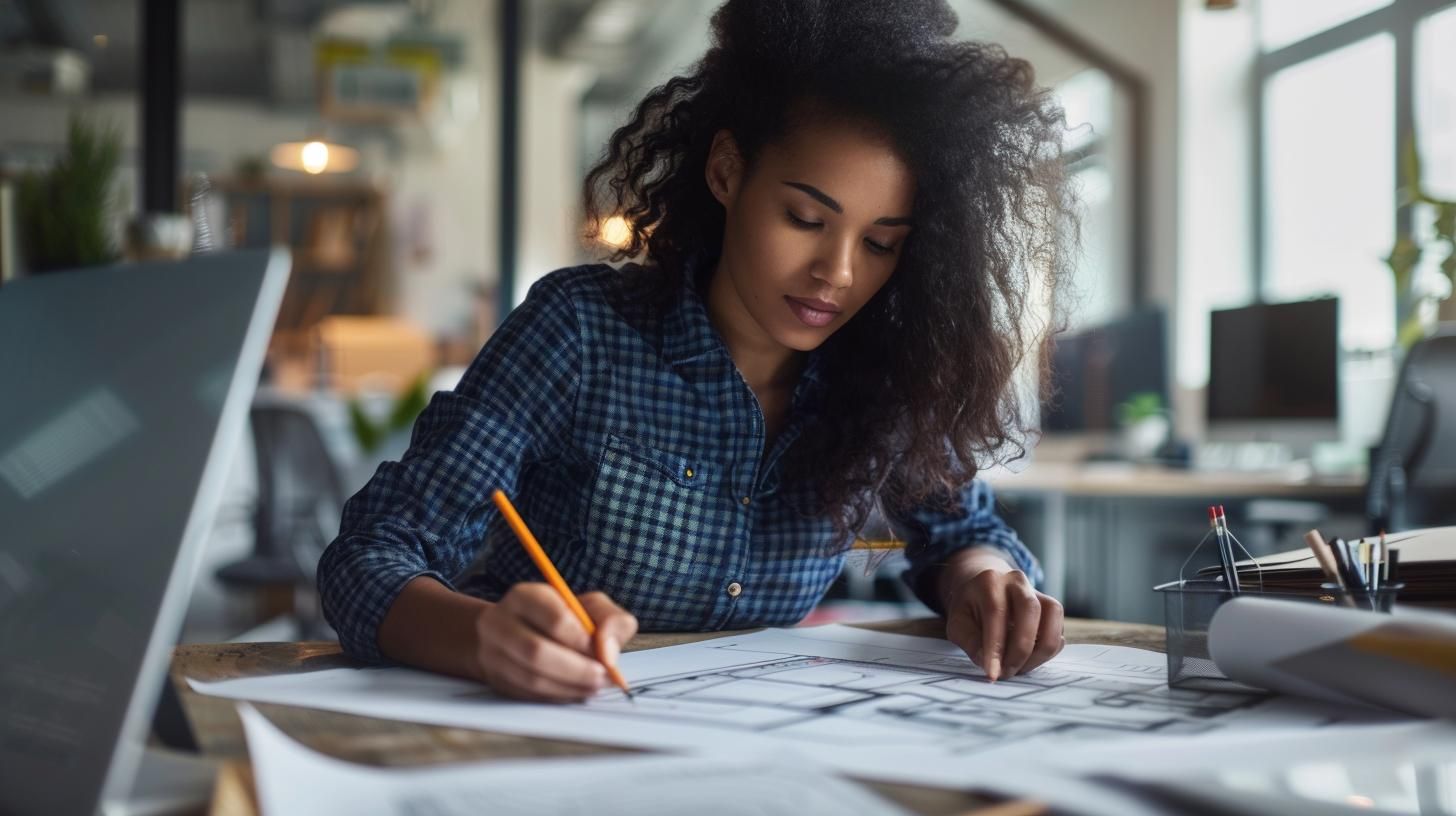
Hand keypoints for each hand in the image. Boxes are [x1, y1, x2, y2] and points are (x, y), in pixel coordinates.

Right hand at [469, 583, 637, 701]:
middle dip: (577, 670)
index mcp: (525, 596)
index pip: (555, 619)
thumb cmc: (562, 618)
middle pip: (537, 651)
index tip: (603, 654)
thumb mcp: (590, 606)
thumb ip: (610, 620)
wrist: (515, 632)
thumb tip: (608, 653)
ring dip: (568, 687)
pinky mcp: (494, 678)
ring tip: (593, 687)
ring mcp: (492, 652)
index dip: (583, 641)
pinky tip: (574, 692)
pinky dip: (555, 697)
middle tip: (601, 678)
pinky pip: (526, 694)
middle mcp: (500, 622)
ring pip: (531, 678)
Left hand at [938, 548, 1064, 681]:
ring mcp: (1039, 594)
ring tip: (1017, 668)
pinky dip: (1045, 653)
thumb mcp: (957, 622)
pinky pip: (1057, 634)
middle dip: (1020, 650)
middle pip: (1030, 611)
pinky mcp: (1052, 610)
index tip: (992, 674)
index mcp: (990, 581)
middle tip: (1006, 673)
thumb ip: (969, 641)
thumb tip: (987, 662)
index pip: (996, 613)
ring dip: (1037, 654)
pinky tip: (1027, 660)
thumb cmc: (970, 608)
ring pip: (1052, 622)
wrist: (985, 589)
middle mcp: (1018, 582)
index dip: (996, 647)